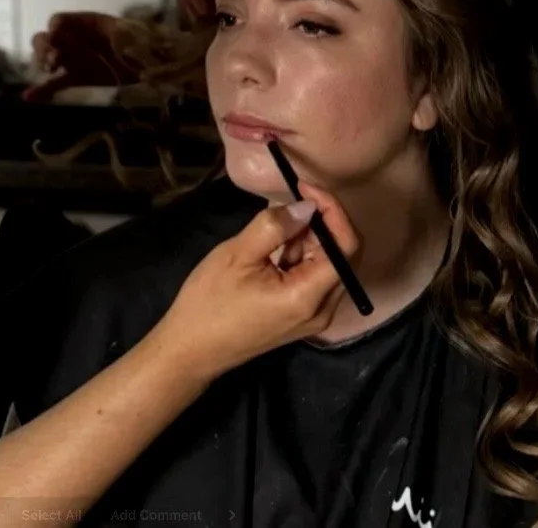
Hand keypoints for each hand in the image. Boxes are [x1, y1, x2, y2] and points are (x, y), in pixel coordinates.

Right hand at [25, 11, 137, 101]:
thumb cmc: (142, 45)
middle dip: (45, 47)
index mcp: (86, 23)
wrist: (156, 68)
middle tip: (54, 60)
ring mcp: (74, 60)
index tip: (57, 39)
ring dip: (41, 62)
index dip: (55, 29)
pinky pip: (55, 84)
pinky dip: (42, 90)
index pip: (59, 21)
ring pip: (47, 59)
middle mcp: (75, 39)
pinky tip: (29, 96)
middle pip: (46, 39)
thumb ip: (106, 31)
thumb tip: (95, 39)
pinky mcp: (77, 79)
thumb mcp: (127, 32)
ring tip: (50, 70)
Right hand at [153, 184, 358, 381]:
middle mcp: (322, 310)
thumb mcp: (238, 254)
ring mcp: (313, 317)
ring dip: (309, 238)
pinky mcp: (301, 317)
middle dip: (321, 222)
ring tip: (274, 227)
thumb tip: (307, 207)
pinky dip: (300, 255)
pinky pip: (313, 277)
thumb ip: (275, 227)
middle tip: (291, 200)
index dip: (332, 211)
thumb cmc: (210, 301)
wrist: (190, 349)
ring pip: (328, 265)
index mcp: (309, 296)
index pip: (346, 246)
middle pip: (343, 256)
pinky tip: (273, 248)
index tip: (305, 188)